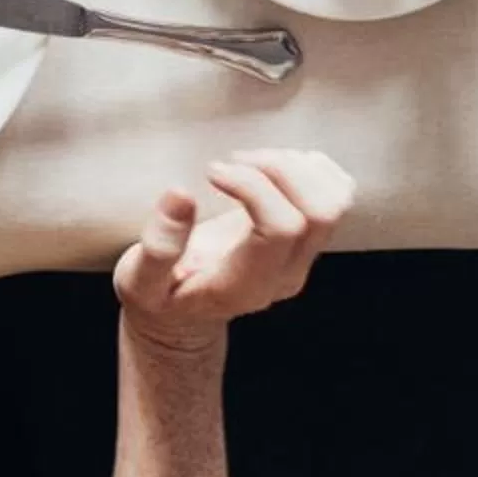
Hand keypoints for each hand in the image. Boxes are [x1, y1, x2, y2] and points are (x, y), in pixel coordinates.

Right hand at [113, 150, 354, 355]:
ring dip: (297, 165)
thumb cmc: (162, 295)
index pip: (281, 228)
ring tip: (252, 160)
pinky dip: (315, 169)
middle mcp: (285, 273)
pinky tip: (276, 164)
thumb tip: (180, 196)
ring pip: (335, 201)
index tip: (213, 172)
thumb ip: (158, 246)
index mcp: (246, 284)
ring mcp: (303, 257)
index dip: (254, 187)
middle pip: (319, 212)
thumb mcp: (139, 281)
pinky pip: (338, 196)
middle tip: (236, 160)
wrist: (185, 316)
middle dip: (281, 169)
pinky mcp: (308, 237)